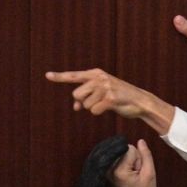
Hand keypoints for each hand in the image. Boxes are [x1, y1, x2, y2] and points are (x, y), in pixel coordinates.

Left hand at [45, 69, 175, 134]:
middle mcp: (99, 78)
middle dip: (84, 102)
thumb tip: (75, 107)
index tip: (47, 75)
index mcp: (96, 74)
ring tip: (106, 103)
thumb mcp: (101, 93)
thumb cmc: (119, 97)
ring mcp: (105, 87)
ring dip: (93, 108)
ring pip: (85, 104)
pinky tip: (110, 107)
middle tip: (98, 101)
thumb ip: (86, 96)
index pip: (74, 76)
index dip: (59, 77)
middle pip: (77, 94)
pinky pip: (94, 111)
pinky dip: (100, 112)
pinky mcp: (110, 98)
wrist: (139, 101)